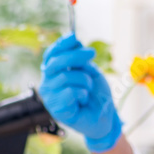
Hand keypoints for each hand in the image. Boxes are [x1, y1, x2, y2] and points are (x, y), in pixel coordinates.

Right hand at [39, 34, 121, 151]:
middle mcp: (48, 84)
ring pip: (65, 77)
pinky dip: (82, 93)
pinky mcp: (56, 109)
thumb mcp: (91, 71)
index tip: (74, 37)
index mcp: (54, 74)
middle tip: (92, 53)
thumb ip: (80, 59)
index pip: (51, 55)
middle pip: (55, 63)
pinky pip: (70, 92)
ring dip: (84, 80)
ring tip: (88, 89)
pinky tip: (83, 100)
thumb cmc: (96, 94)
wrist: (105, 117)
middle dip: (75, 55)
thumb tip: (74, 41)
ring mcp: (50, 97)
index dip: (61, 45)